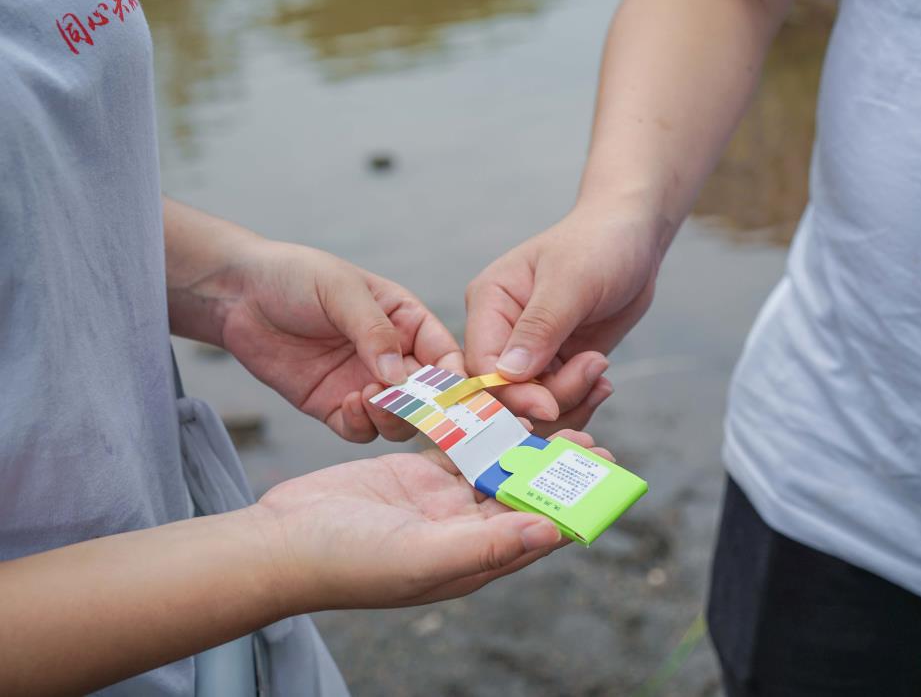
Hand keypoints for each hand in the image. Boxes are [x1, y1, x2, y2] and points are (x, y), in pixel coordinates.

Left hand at [217, 240, 461, 441]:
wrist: (237, 295)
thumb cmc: (295, 276)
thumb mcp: (340, 290)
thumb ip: (373, 330)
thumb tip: (398, 376)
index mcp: (406, 321)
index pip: (445, 355)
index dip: (455, 378)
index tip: (454, 397)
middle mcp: (392, 356)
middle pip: (428, 395)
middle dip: (425, 405)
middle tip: (410, 406)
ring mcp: (364, 383)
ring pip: (398, 419)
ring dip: (392, 417)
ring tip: (368, 397)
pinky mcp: (333, 405)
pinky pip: (360, 429)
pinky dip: (361, 424)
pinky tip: (346, 403)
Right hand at [255, 429, 610, 608]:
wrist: (279, 541)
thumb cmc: (344, 562)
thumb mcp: (419, 558)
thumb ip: (485, 546)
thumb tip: (551, 531)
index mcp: (475, 557)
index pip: (538, 526)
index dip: (572, 499)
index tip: (604, 465)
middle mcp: (466, 529)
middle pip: (525, 488)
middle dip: (557, 459)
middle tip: (590, 422)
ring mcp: (441, 498)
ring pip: (498, 460)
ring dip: (527, 434)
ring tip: (559, 401)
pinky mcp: (417, 471)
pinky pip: (461, 441)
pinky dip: (483, 421)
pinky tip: (506, 395)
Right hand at [465, 204, 665, 429]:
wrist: (634, 238)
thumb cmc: (600, 244)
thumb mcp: (571, 281)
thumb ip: (540, 328)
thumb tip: (508, 373)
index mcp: (490, 302)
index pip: (481, 365)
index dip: (510, 394)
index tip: (549, 406)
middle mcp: (502, 331)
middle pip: (507, 393)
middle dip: (549, 398)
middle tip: (593, 372)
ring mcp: (529, 352)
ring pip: (534, 404)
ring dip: (571, 398)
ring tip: (600, 367)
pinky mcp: (556, 365)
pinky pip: (560, 400)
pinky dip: (583, 398)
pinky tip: (602, 380)